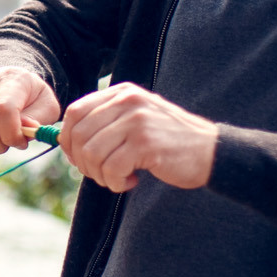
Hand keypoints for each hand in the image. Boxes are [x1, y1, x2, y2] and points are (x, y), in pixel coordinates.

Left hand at [58, 82, 217, 192]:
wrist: (210, 151)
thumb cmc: (168, 141)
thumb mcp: (136, 120)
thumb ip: (105, 123)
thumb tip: (66, 142)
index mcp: (121, 93)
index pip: (75, 112)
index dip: (67, 139)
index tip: (76, 158)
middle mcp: (127, 101)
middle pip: (79, 135)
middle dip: (82, 162)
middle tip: (100, 174)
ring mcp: (136, 120)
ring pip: (92, 154)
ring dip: (100, 175)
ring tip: (118, 178)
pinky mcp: (145, 143)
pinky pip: (111, 169)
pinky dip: (115, 183)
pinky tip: (131, 181)